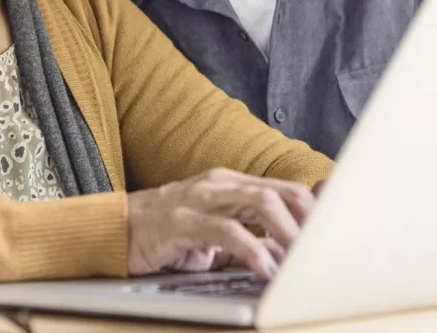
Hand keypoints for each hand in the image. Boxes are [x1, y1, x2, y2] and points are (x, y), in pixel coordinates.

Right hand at [127, 168, 315, 279]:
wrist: (116, 230)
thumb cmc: (168, 233)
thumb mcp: (214, 233)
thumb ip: (249, 239)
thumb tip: (287, 255)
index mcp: (230, 185)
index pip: (285, 190)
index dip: (316, 215)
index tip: (337, 242)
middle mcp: (219, 185)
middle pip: (280, 192)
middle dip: (310, 223)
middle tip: (327, 256)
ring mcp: (199, 198)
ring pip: (259, 201)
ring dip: (289, 232)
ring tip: (303, 262)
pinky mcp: (181, 219)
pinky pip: (225, 230)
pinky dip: (252, 250)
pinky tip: (264, 269)